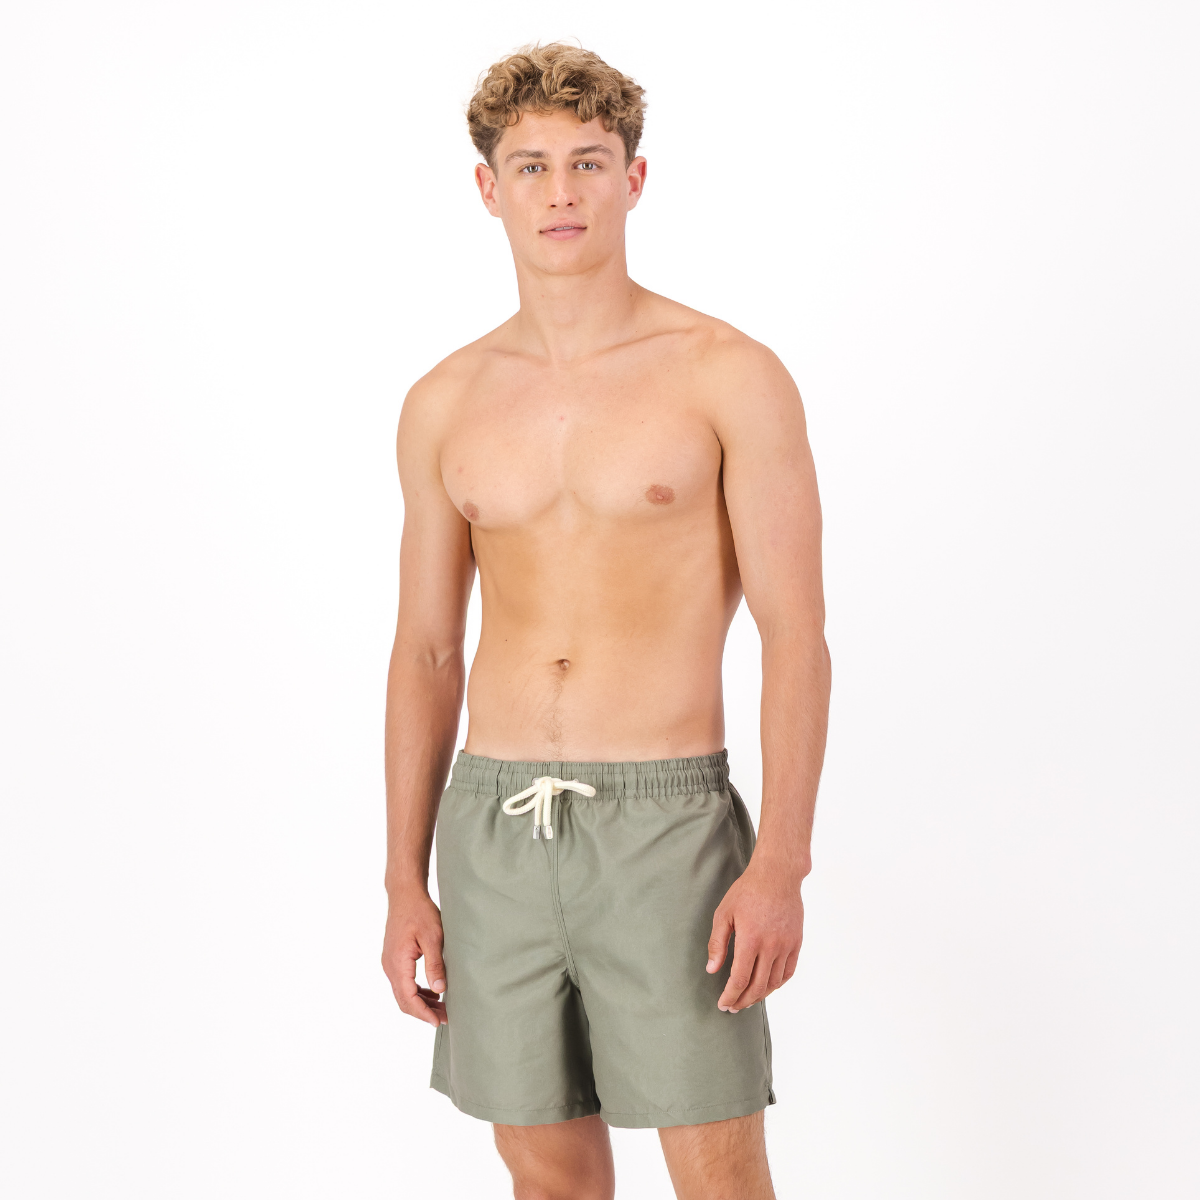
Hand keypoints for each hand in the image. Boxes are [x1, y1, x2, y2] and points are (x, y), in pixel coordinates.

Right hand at [383, 888, 446, 1026]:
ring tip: (442, 1008)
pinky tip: (432, 992)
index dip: (423, 1013)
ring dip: (421, 1003)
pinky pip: (403, 982)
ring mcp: (390, 963)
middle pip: (404, 1000)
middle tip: (445, 1018)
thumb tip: (440, 990)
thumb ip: (435, 964)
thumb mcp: (433, 937)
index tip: (438, 1022)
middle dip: (423, 1012)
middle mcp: (390, 966)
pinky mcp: (394, 959)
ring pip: (403, 992)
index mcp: (398, 963)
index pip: (408, 998)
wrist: (405, 894)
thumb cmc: (419, 911)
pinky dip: (416, 991)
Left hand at [706, 855, 804, 1012]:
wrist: (777, 875)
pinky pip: (788, 972)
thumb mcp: (724, 913)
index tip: (723, 1004)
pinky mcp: (796, 942)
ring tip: (748, 999)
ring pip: (774, 982)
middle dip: (743, 1001)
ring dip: (760, 995)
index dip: (730, 996)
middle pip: (758, 986)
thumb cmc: (747, 891)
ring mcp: (786, 945)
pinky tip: (767, 986)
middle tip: (733, 1007)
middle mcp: (771, 946)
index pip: (740, 979)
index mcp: (750, 940)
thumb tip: (711, 969)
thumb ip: (717, 943)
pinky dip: (777, 984)